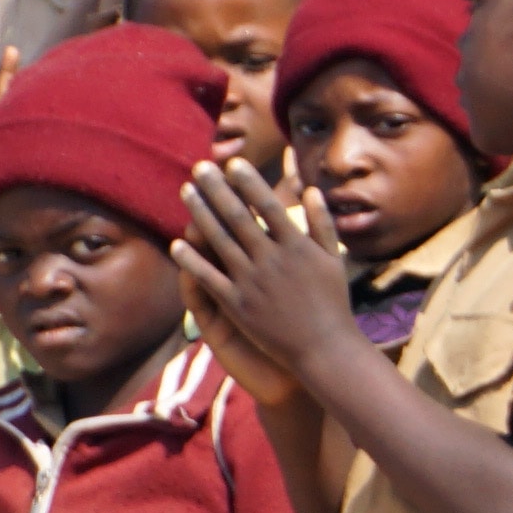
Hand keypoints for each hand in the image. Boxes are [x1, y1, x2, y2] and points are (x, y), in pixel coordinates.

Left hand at [171, 158, 357, 392]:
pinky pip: (209, 277)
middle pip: (237, 217)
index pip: (267, 206)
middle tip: (200, 166)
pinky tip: (178, 243)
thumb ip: (321, 223)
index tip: (233, 163)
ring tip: (186, 191)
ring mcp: (252, 282)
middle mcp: (272, 260)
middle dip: (216, 188)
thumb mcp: (334, 260)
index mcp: (296, 246)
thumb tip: (310, 190)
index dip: (248, 182)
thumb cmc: (332, 303)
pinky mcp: (237, 305)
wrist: (324, 349)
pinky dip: (193, 260)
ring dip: (199, 213)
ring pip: (218, 241)